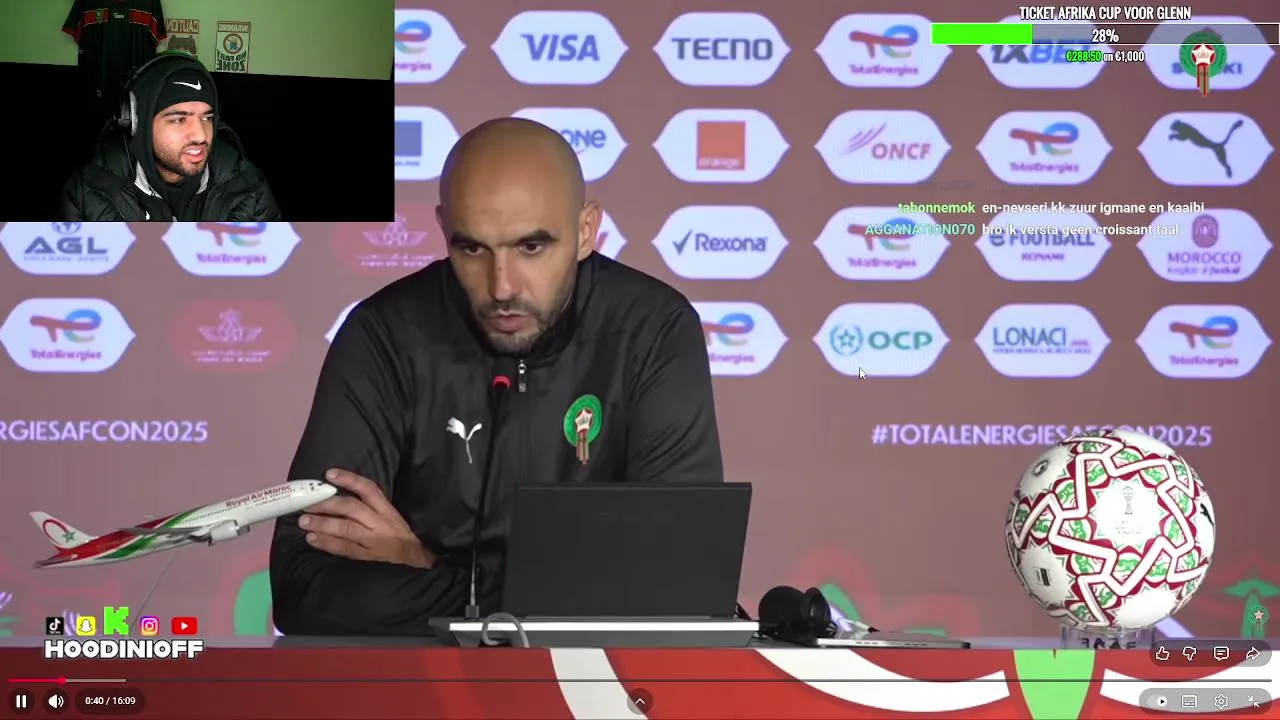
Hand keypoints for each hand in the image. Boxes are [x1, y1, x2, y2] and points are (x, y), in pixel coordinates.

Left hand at [299, 469, 435, 568]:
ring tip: (304, 521)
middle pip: (352, 508)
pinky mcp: (368, 558)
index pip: (369, 489)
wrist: (418, 564)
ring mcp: (374, 541)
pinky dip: (327, 543)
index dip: (349, 480)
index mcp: (387, 511)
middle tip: (308, 502)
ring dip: (322, 523)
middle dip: (327, 504)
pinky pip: (345, 548)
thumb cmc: (401, 541)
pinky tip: (312, 539)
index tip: (329, 475)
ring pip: (346, 528)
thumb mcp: (392, 520)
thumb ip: (373, 510)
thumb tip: (340, 500)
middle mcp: (380, 523)